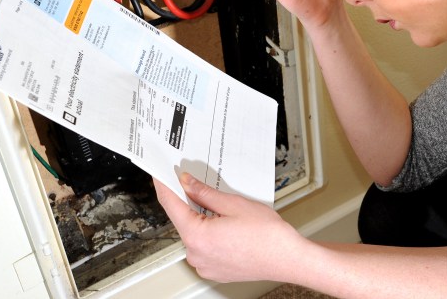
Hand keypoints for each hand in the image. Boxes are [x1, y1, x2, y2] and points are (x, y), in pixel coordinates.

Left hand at [154, 173, 305, 283]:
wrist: (287, 258)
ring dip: (203, 221)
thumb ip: (204, 193)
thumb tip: (187, 183)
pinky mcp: (213, 271)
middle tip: (203, 187)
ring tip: (228, 214)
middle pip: (184, 220)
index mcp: (196, 236)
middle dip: (191, 203)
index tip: (159, 175)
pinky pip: (204, 248)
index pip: (171, 205)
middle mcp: (196, 255)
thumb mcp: (233, 204)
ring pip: (195, 234)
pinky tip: (229, 228)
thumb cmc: (267, 236)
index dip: (164, 186)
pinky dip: (211, 235)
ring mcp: (204, 266)